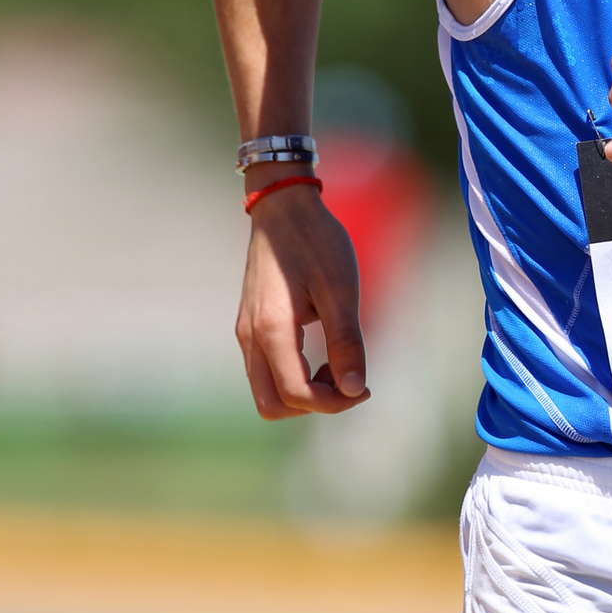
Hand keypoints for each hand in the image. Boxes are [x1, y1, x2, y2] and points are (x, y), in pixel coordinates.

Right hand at [235, 187, 369, 418]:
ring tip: (334, 365)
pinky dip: (291, 376)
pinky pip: (264, 371)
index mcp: (272, 330)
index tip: (366, 387)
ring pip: (265, 392)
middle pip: (272, 405)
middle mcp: (250, 337)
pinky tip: (319, 352)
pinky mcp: (248, 326)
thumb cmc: (316, 242)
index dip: (335, 402)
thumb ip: (346, 343)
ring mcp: (245, 332)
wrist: (283, 206)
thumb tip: (355, 390)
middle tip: (348, 379)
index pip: (297, 394)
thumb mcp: (340, 291)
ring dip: (301, 393)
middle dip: (314, 404)